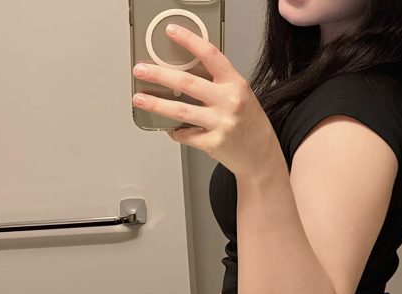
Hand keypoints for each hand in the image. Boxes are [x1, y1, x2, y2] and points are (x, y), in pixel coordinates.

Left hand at [132, 23, 279, 179]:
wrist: (261, 155)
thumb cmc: (249, 122)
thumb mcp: (240, 94)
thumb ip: (217, 83)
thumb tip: (181, 73)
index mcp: (235, 84)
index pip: (210, 55)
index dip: (189, 41)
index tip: (172, 32)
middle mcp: (229, 102)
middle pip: (188, 82)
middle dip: (159, 75)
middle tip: (141, 70)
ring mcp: (221, 123)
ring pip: (180, 111)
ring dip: (156, 104)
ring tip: (140, 99)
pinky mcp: (213, 143)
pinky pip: (185, 135)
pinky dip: (174, 131)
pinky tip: (171, 128)